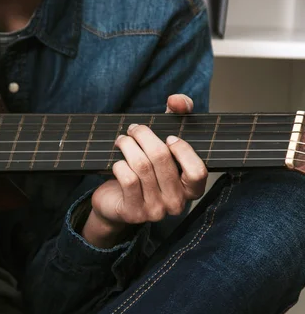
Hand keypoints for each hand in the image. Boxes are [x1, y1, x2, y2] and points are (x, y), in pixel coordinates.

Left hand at [82, 94, 207, 248]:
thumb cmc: (145, 170)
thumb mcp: (164, 142)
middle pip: (161, 159)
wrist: (115, 202)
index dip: (183, 150)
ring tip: (122, 140)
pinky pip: (127, 179)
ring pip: (141, 166)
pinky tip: (118, 162)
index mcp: (191, 189)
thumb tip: (177, 100)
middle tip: (133, 129)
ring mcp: (155, 211)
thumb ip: (177, 117)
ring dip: (128, 146)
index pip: (198, 171)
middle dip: (144, 135)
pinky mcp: (133, 212)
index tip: (169, 137)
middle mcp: (177, 203)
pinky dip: (120, 165)